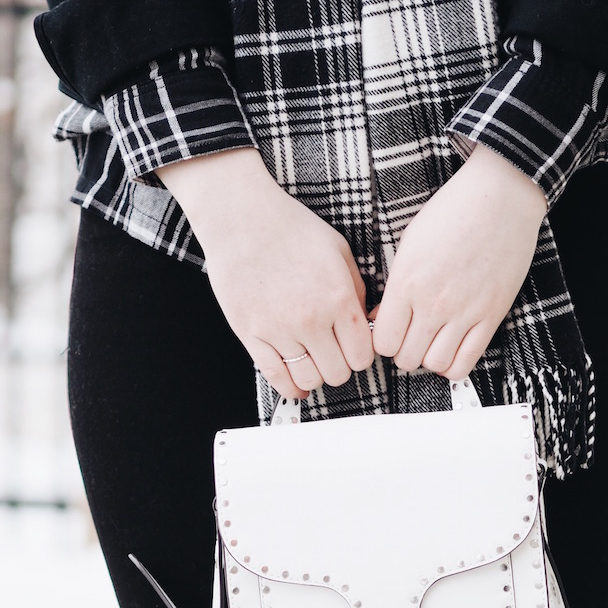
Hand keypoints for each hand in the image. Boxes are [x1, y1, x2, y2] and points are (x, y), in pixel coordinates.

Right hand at [156, 150, 373, 398]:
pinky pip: (276, 376)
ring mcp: (280, 330)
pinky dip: (290, 388)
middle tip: (334, 356)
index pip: (362, 354)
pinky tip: (296, 387)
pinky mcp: (252, 334)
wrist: (242, 219)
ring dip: (315, 377)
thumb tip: (365, 323)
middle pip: (338, 372)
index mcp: (338, 298)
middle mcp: (311, 319)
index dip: (361, 356)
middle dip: (340, 367)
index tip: (354, 351)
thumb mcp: (339, 251)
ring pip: (309, 379)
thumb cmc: (290, 229)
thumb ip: (357, 290)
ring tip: (313, 364)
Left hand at [371, 146, 546, 379]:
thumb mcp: (409, 245)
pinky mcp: (491, 316)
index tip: (389, 333)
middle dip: (403, 352)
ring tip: (430, 344)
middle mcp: (434, 303)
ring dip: (428, 359)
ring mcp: (464, 312)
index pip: (383, 342)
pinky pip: (467, 361)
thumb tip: (381, 319)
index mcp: (407, 283)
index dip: (383, 342)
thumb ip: (394, 287)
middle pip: (406, 358)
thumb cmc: (453, 212)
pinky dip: (453, 365)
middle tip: (409, 338)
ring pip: (435, 364)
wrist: (501, 197)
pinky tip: (450, 349)